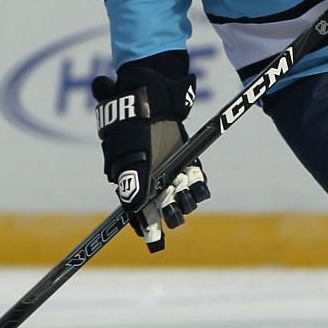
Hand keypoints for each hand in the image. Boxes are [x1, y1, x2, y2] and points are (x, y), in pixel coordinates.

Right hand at [92, 64, 207, 250]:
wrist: (150, 88)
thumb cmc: (132, 118)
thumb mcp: (129, 145)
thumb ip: (131, 175)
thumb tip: (132, 207)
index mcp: (127, 176)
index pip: (134, 208)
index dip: (143, 224)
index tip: (152, 239)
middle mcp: (147, 175)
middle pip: (158, 204)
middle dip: (166, 212)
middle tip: (175, 217)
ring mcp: (166, 166)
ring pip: (176, 192)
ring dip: (183, 200)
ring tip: (189, 201)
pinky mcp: (183, 157)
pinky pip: (192, 176)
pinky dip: (196, 184)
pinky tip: (200, 188)